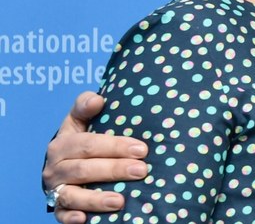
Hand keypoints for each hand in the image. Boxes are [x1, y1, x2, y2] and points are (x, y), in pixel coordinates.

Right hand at [42, 91, 148, 223]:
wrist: (63, 164)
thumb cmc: (81, 140)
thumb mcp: (79, 120)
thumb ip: (85, 106)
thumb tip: (97, 100)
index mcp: (62, 144)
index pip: (88, 144)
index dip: (115, 146)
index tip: (142, 149)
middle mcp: (55, 168)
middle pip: (84, 169)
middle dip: (115, 170)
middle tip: (142, 171)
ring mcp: (55, 189)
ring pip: (72, 194)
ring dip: (96, 199)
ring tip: (120, 201)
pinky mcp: (58, 207)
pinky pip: (61, 214)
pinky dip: (71, 217)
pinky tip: (84, 220)